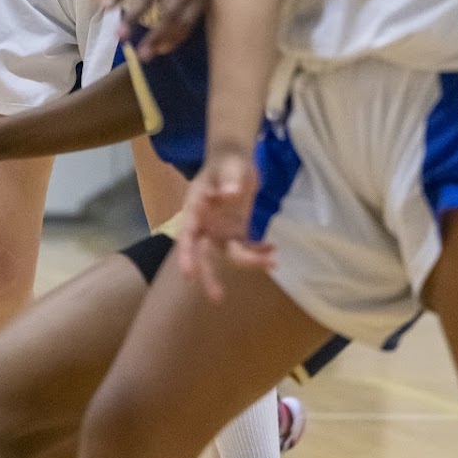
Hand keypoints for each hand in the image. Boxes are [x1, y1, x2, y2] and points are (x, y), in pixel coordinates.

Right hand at [176, 149, 273, 300]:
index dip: (186, 254)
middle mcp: (205, 223)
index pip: (187, 233)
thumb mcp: (230, 163)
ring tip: (272, 261)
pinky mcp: (235, 231)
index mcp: (195, 207)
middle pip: (202, 253)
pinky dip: (258, 252)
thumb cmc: (227, 159)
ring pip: (228, 254)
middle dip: (209, 276)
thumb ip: (229, 177)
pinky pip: (245, 248)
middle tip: (217, 298)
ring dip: (248, 261)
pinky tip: (272, 249)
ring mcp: (220, 229)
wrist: (235, 159)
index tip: (188, 275)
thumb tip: (230, 193)